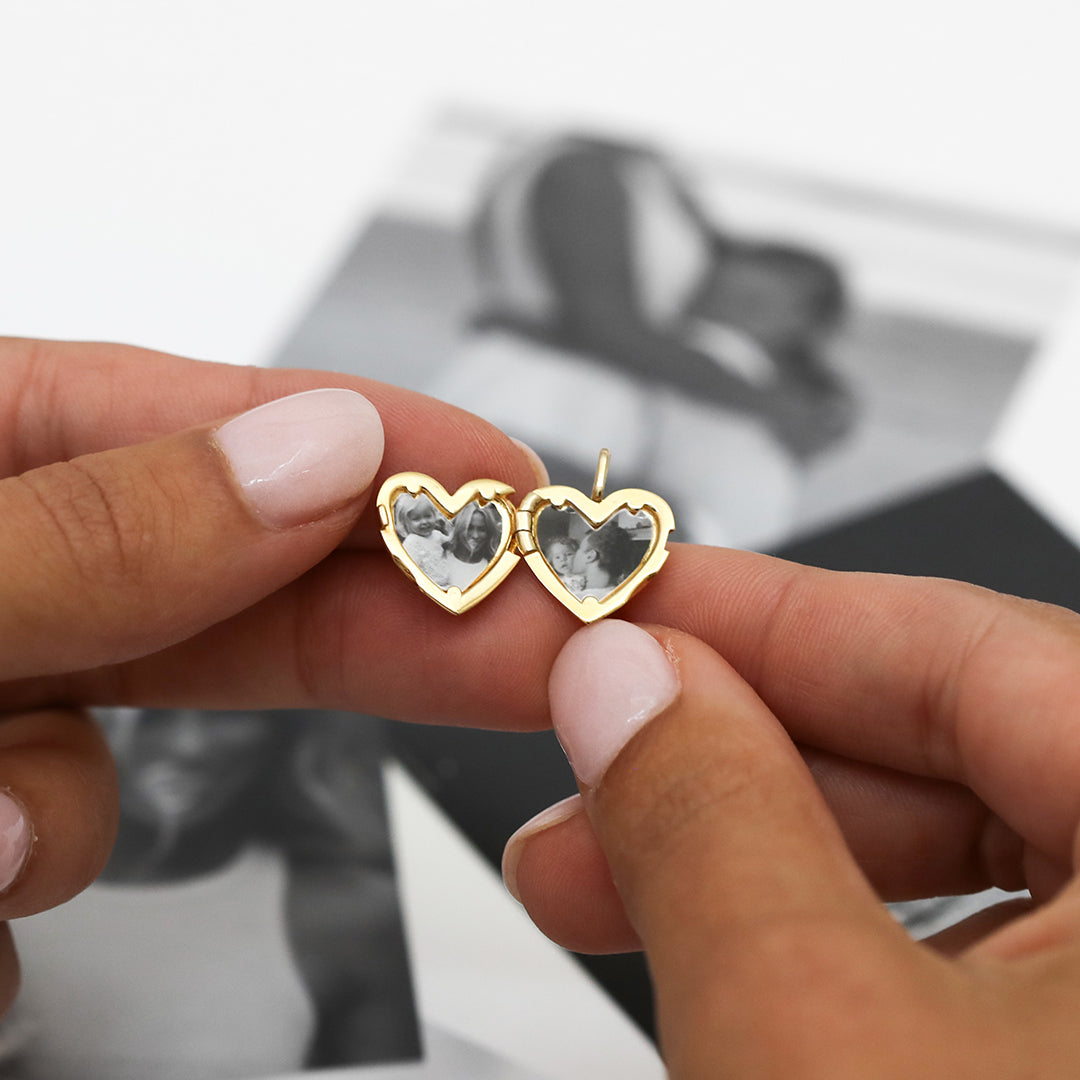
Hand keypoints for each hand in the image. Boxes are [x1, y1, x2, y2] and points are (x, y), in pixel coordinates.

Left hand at [0, 336, 545, 1009]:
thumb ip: (98, 530)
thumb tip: (313, 454)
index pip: (188, 417)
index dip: (367, 440)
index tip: (507, 481)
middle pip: (214, 585)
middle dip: (368, 624)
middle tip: (539, 636)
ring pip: (113, 756)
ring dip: (67, 818)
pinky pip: (44, 860)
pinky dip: (13, 905)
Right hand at [504, 577, 1079, 1075]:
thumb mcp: (819, 1041)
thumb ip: (714, 828)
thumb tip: (627, 681)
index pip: (967, 646)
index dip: (764, 615)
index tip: (631, 606)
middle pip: (966, 750)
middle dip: (740, 752)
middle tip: (592, 750)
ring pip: (968, 864)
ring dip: (769, 860)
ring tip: (609, 883)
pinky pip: (987, 962)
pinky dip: (844, 949)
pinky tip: (732, 957)